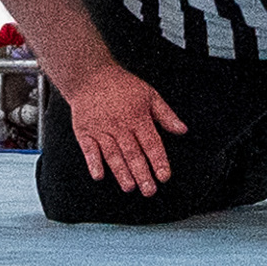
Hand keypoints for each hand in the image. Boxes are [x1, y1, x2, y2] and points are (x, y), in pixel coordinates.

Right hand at [53, 58, 187, 194]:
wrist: (89, 76)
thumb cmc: (121, 85)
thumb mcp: (149, 94)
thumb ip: (166, 114)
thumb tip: (182, 129)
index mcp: (138, 117)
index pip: (151, 143)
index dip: (158, 161)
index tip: (164, 176)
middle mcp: (120, 125)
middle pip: (133, 153)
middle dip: (142, 173)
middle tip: (149, 190)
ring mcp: (101, 129)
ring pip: (113, 154)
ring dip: (121, 172)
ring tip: (129, 187)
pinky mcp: (84, 131)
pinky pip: (89, 150)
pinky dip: (93, 163)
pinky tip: (99, 175)